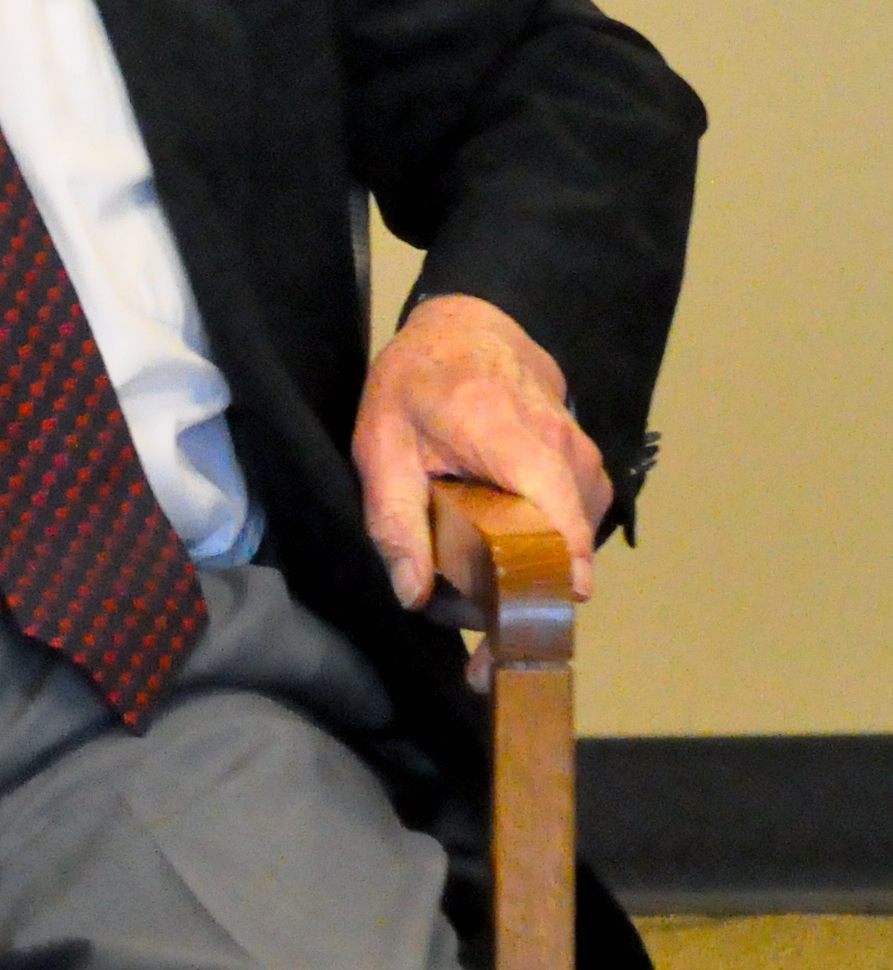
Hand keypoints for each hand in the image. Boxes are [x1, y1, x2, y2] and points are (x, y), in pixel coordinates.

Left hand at [353, 293, 611, 617]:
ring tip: (481, 605)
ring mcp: (583, 457)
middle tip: (473, 643)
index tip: (527, 633)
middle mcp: (563, 447)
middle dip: (522, 604)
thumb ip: (393, 519)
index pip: (554, 516)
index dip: (550, 578)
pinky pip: (576, 527)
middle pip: (565, 546)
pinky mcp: (588, 468)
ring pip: (574, 543)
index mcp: (508, 435)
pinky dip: (544, 556)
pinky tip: (505, 566)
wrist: (468, 327)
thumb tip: (412, 594)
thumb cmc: (418, 383)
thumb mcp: (381, 444)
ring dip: (531, 582)